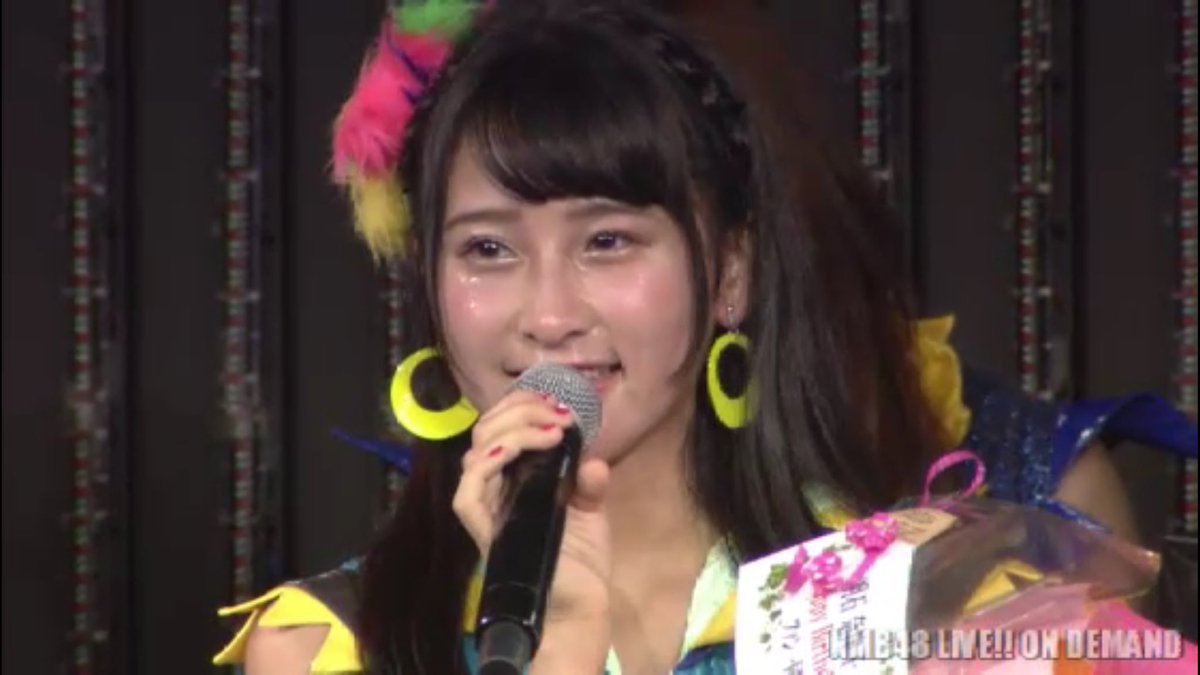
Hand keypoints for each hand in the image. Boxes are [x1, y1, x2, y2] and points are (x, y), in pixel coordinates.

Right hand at [452, 390, 612, 644]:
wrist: (579, 610)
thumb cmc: (580, 564)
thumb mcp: (589, 511)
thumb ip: (587, 482)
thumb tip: (592, 460)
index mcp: (515, 480)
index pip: (499, 429)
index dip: (521, 406)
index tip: (557, 404)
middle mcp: (495, 492)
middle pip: (484, 434)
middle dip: (520, 412)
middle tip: (558, 415)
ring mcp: (488, 512)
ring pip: (475, 456)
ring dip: (512, 432)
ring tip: (551, 431)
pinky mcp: (486, 534)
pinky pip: (466, 496)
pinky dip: (485, 467)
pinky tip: (513, 453)